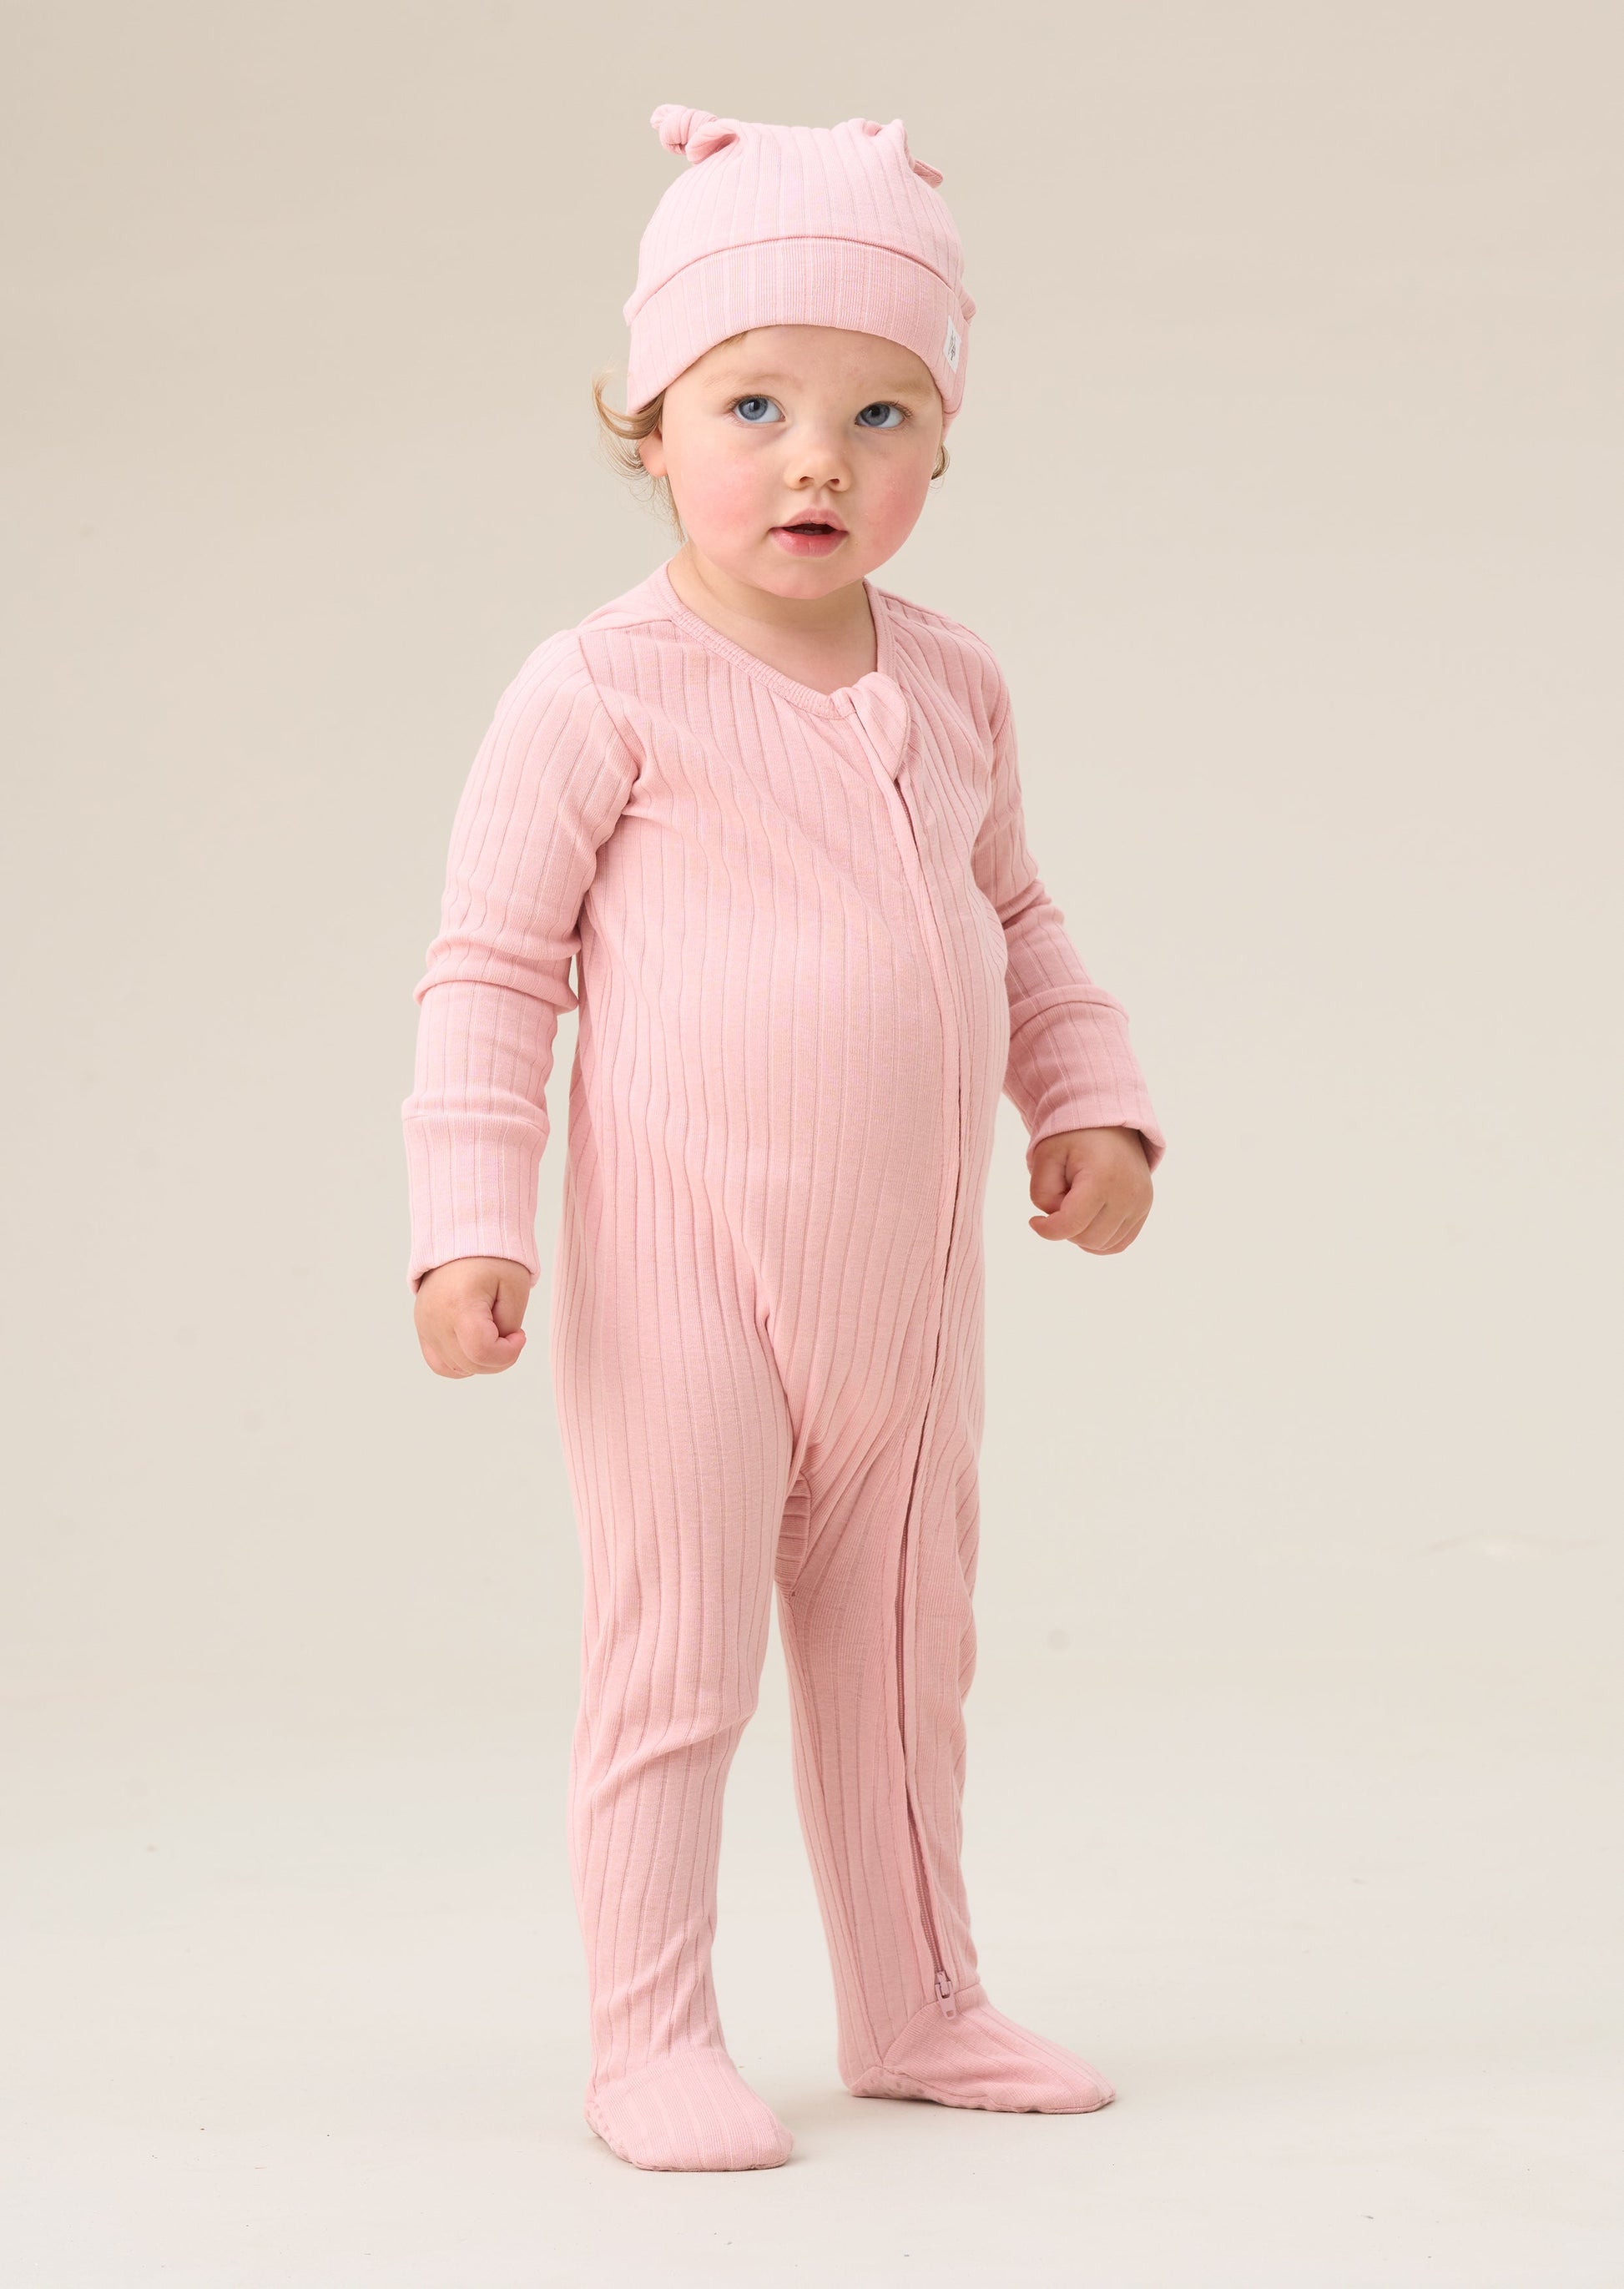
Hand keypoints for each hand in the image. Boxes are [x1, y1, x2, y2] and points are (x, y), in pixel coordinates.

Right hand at [414, 1256, 531, 1375]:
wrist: (462, 1240)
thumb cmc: (494, 1260)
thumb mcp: (515, 1287)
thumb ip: (509, 1325)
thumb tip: (498, 1351)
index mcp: (459, 1304)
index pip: (482, 1352)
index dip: (508, 1353)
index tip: (520, 1334)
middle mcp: (435, 1319)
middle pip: (470, 1364)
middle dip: (499, 1358)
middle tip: (511, 1333)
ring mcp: (425, 1326)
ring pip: (455, 1369)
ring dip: (481, 1362)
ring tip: (493, 1335)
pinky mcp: (422, 1328)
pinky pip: (440, 1363)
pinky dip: (461, 1363)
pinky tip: (477, 1346)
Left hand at [1027, 1126, 1152, 1253]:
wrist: (1109, 1123)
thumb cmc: (1073, 1137)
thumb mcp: (1046, 1157)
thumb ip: (1042, 1194)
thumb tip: (1058, 1224)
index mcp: (1103, 1178)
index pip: (1071, 1225)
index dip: (1046, 1229)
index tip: (1033, 1220)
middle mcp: (1128, 1194)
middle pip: (1086, 1238)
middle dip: (1065, 1227)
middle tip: (1060, 1201)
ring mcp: (1141, 1204)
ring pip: (1102, 1246)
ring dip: (1081, 1233)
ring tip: (1077, 1205)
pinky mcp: (1143, 1209)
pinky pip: (1119, 1244)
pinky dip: (1099, 1240)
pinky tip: (1088, 1221)